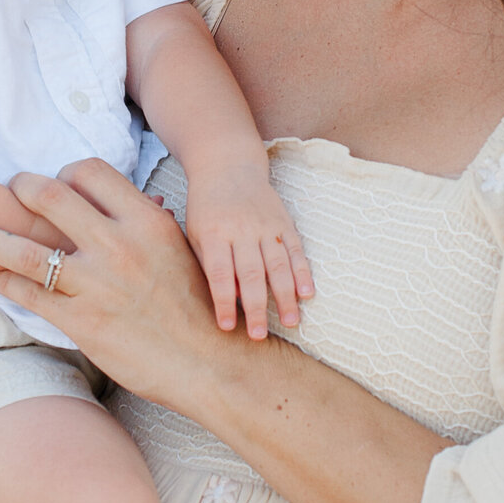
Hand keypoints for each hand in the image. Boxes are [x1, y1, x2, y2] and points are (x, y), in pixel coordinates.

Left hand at [0, 159, 232, 411]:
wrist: (210, 362)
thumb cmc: (200, 307)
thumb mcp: (179, 250)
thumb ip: (146, 224)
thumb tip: (131, 206)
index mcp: (144, 220)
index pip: (89, 172)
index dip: (65, 172)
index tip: (53, 183)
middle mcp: (116, 245)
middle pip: (46, 197)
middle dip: (15, 189)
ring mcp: (95, 285)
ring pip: (22, 249)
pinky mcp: (81, 322)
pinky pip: (29, 295)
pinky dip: (3, 282)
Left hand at [183, 161, 314, 337]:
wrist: (227, 166)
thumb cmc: (205, 208)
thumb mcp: (195, 232)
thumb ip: (208, 265)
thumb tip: (228, 300)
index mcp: (214, 233)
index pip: (218, 273)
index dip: (223, 302)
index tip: (227, 327)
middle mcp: (241, 230)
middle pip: (251, 274)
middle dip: (256, 307)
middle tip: (259, 336)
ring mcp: (265, 226)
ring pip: (278, 265)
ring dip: (285, 296)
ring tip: (292, 322)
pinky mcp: (284, 222)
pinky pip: (296, 250)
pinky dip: (303, 272)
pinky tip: (308, 294)